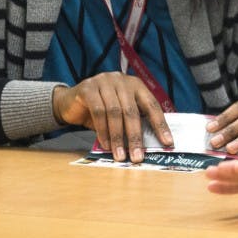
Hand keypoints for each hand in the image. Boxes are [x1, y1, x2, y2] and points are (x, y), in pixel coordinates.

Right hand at [51, 72, 172, 162]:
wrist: (70, 102)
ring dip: (118, 137)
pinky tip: (106, 145)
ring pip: (115, 112)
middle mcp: (122, 80)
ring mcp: (104, 81)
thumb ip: (132, 122)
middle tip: (137, 157)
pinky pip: (98, 111)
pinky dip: (103, 131)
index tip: (167, 143)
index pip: (152, 105)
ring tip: (119, 155)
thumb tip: (147, 145)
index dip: (160, 125)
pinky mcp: (88, 88)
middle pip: (132, 111)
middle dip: (135, 136)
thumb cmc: (101, 110)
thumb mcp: (120, 113)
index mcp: (136, 85)